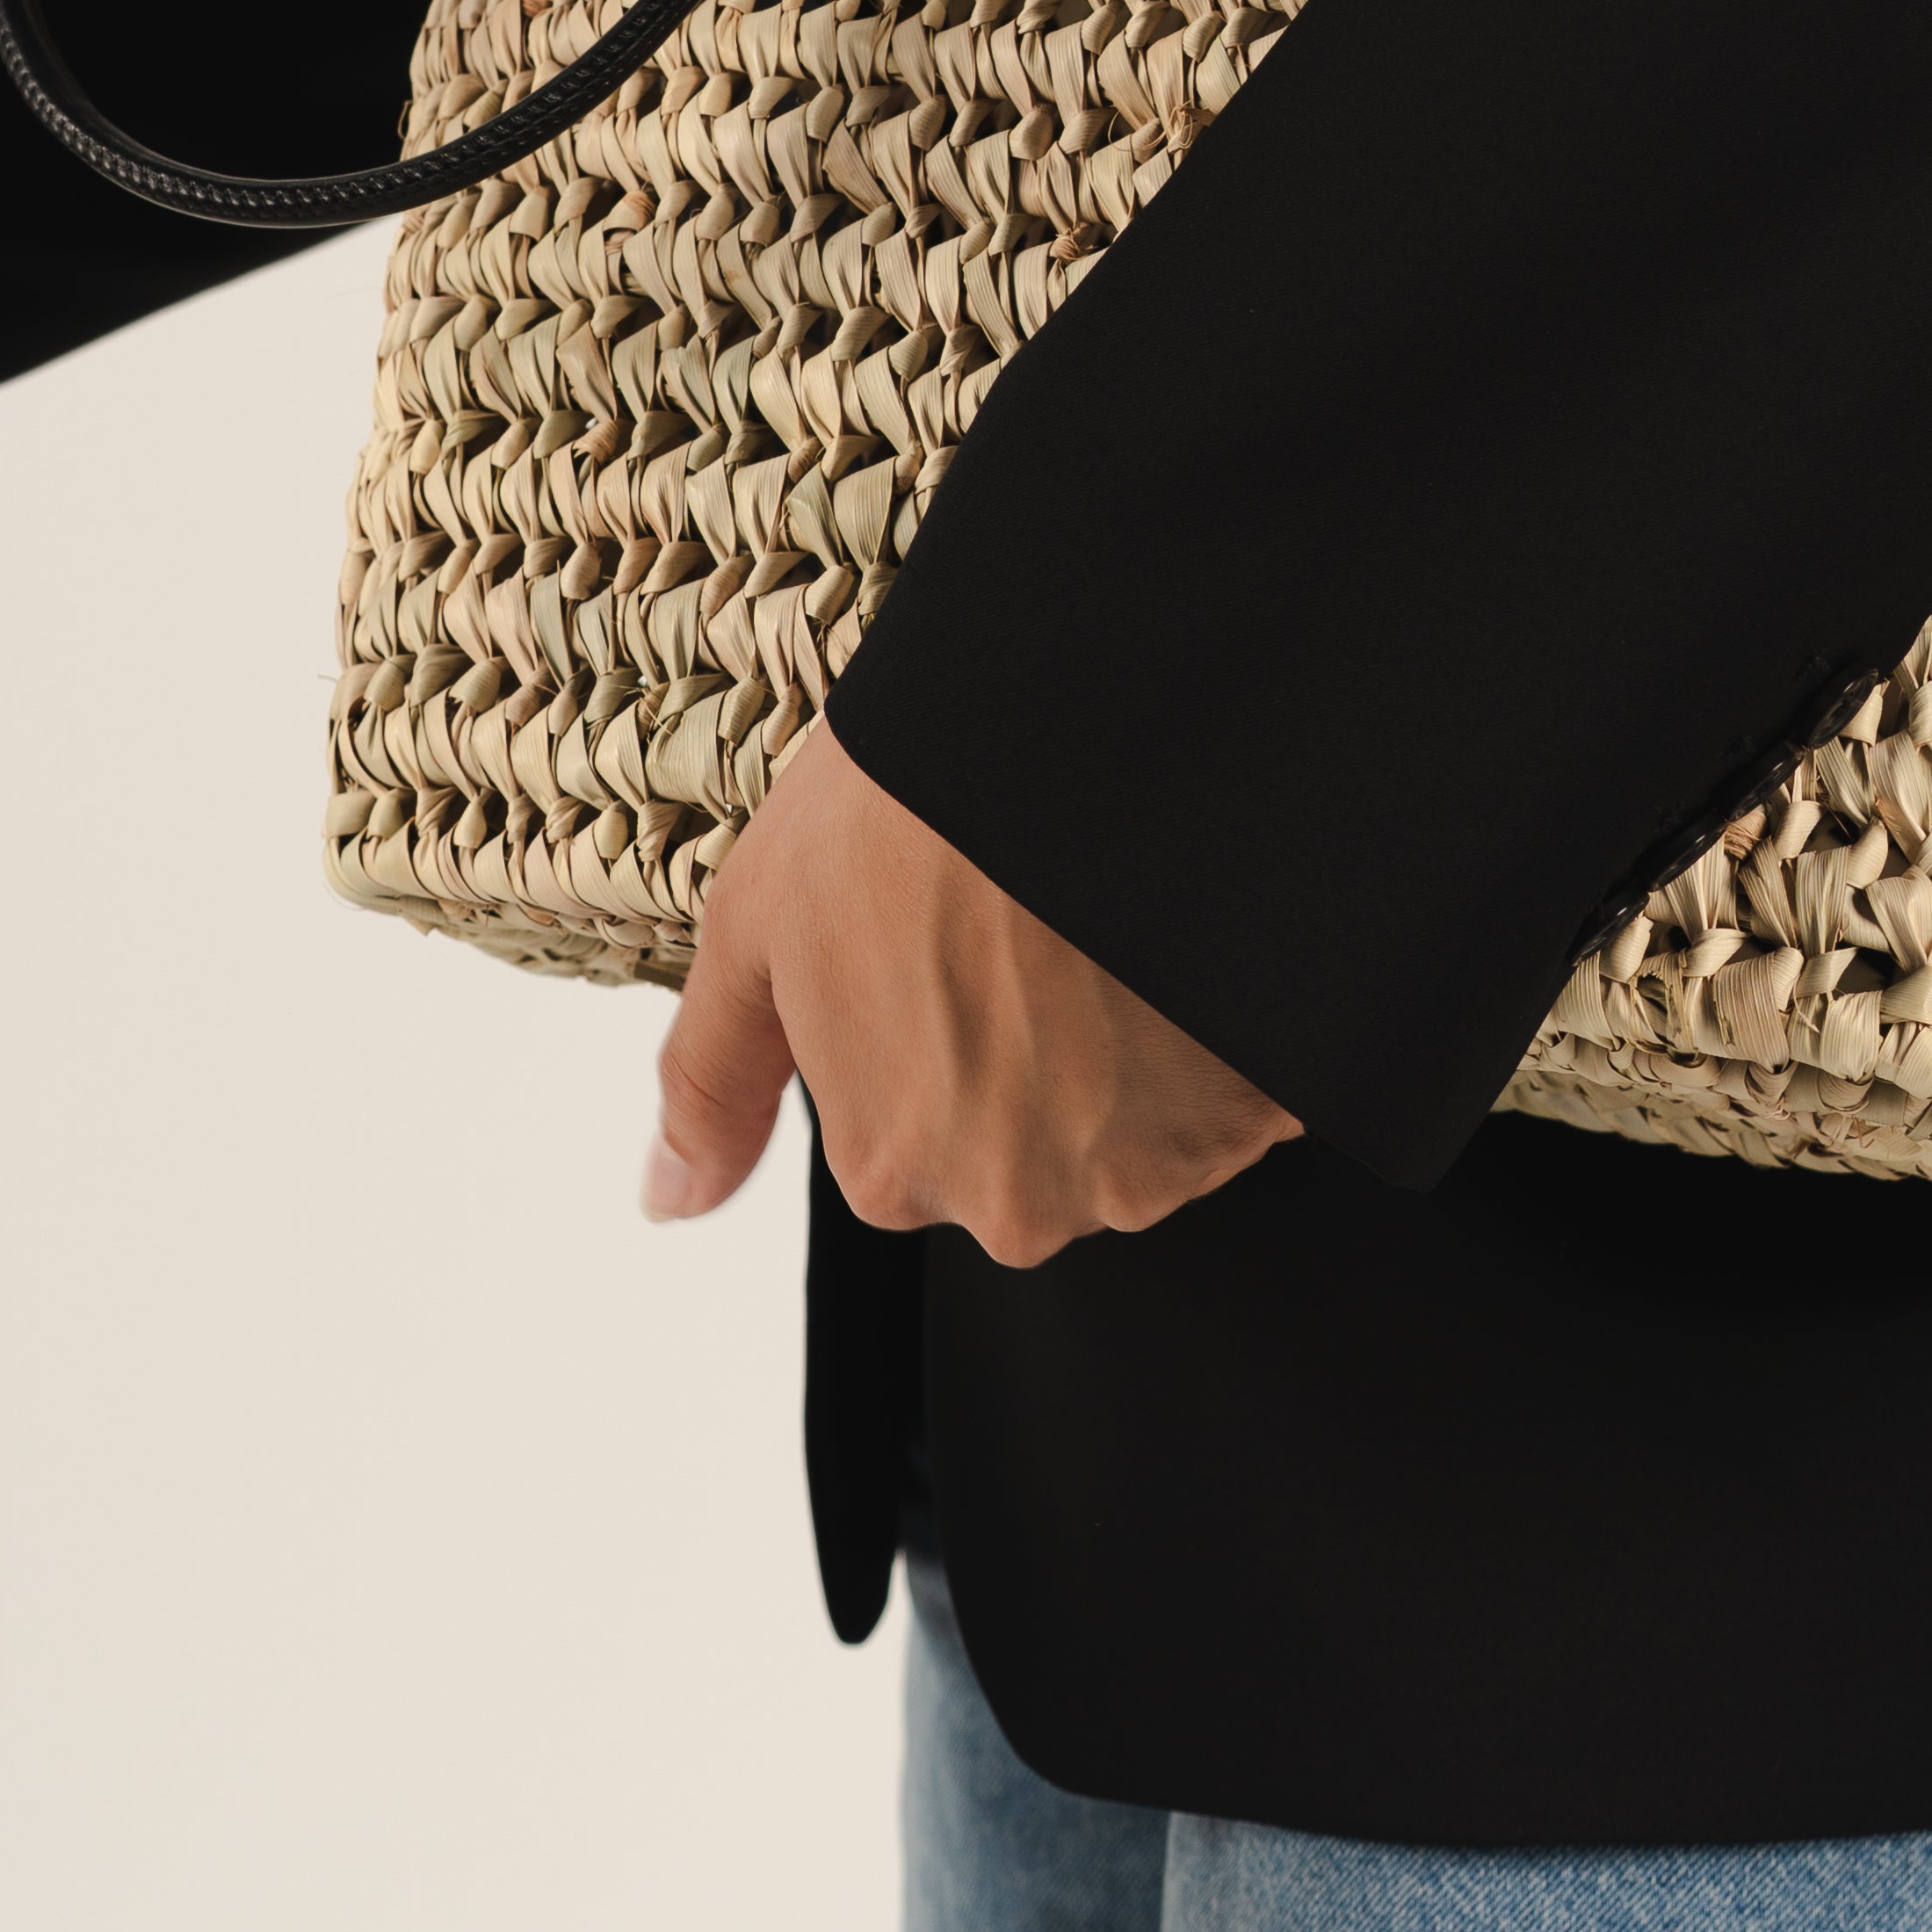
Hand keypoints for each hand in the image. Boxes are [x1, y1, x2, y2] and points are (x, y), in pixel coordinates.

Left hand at [641, 717, 1299, 1265]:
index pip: (922, 1135)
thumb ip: (711, 1085)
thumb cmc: (900, 808)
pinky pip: (1247, 1093)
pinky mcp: (1260, 1113)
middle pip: (1038, 1149)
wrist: (1060, 728)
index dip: (942, 1027)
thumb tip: (670, 1200)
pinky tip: (1180, 944)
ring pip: (1145, 1127)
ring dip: (1141, 1049)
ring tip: (1108, 929)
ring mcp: (1151, 1166)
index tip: (961, 944)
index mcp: (894, 1170)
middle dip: (1043, 1060)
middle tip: (1036, 935)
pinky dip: (1227, 1034)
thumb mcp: (758, 929)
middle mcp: (1022, 1203)